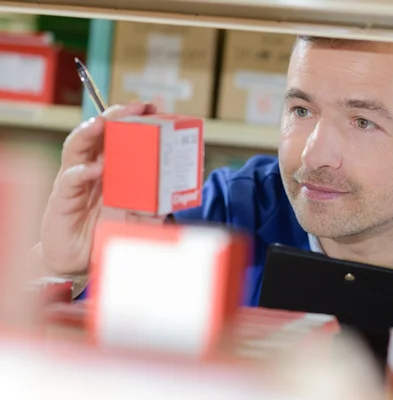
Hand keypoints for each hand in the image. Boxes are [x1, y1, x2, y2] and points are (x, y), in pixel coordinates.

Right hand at [38, 101, 156, 276]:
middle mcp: (93, 168)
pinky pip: (70, 179)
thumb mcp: (141, 219)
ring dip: (91, 131)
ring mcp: (76, 181)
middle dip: (117, 116)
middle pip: (101, 133)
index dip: (136, 120)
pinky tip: (95, 169)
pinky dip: (81, 172)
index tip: (155, 107)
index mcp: (112, 169)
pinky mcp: (62, 199)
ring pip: (78, 147)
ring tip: (105, 121)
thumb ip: (157, 207)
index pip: (122, 136)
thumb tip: (179, 196)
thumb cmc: (107, 233)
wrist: (79, 262)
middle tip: (135, 107)